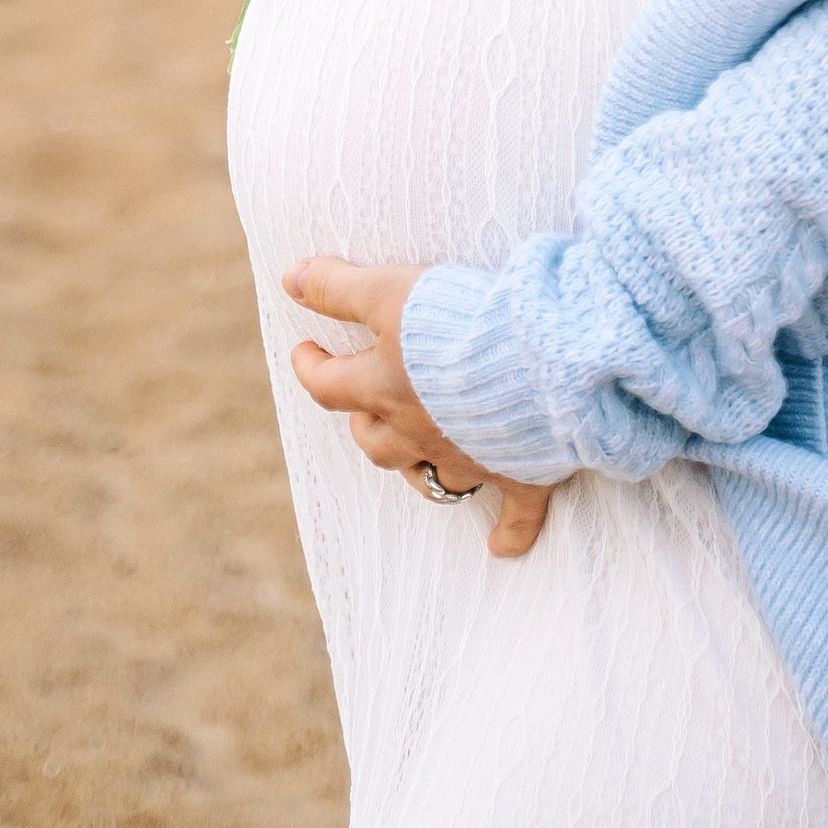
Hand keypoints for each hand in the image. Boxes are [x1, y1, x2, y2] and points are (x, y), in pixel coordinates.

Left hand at [284, 257, 555, 559]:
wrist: (538, 362)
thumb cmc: (457, 323)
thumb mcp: (389, 290)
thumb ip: (339, 287)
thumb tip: (290, 278)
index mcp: (384, 389)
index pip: (328, 385)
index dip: (311, 367)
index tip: (304, 351)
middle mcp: (419, 432)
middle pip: (377, 442)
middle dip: (364, 423)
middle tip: (362, 404)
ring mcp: (470, 458)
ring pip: (432, 479)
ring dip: (419, 471)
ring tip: (414, 460)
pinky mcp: (521, 472)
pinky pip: (513, 516)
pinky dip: (509, 534)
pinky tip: (500, 549)